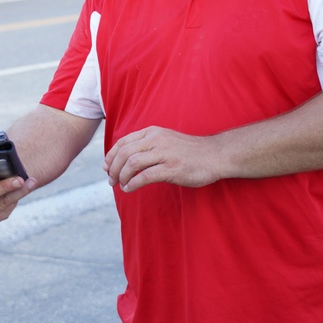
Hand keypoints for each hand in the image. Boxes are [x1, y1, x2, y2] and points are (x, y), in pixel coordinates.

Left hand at [104, 126, 218, 192]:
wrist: (216, 155)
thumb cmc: (190, 152)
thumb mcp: (166, 141)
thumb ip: (148, 146)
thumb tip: (125, 160)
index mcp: (153, 132)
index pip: (123, 142)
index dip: (111, 156)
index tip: (106, 167)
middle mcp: (157, 140)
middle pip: (124, 153)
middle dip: (113, 168)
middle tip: (111, 180)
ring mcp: (165, 153)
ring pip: (132, 163)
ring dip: (121, 176)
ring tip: (120, 185)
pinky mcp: (172, 168)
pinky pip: (144, 176)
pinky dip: (132, 184)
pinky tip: (130, 189)